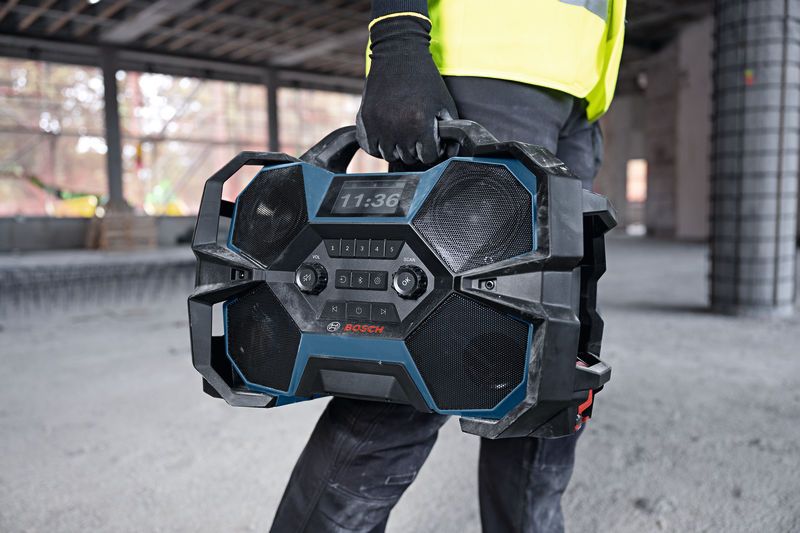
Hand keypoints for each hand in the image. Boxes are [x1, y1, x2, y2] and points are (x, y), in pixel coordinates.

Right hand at [356, 15, 457, 164]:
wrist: (398, 55)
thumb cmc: (424, 79)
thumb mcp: (444, 104)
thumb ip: (449, 131)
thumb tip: (451, 152)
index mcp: (420, 124)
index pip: (428, 156)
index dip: (433, 149)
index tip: (432, 139)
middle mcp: (398, 128)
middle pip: (409, 158)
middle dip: (416, 149)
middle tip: (417, 132)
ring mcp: (379, 126)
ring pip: (389, 156)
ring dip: (398, 149)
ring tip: (403, 133)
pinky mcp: (365, 121)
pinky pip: (371, 148)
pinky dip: (379, 146)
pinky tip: (387, 135)